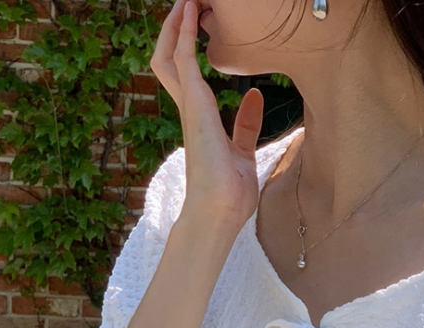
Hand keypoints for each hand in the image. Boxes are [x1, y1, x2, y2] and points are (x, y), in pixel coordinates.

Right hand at [151, 0, 265, 229]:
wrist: (220, 212)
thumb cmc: (229, 193)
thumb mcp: (243, 150)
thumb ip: (246, 123)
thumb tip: (256, 97)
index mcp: (198, 118)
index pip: (184, 74)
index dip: (185, 46)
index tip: (195, 21)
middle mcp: (188, 109)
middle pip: (167, 59)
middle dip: (174, 30)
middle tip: (185, 3)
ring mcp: (188, 106)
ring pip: (167, 54)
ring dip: (175, 25)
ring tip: (185, 1)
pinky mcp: (193, 104)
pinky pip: (182, 58)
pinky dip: (184, 32)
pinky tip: (190, 10)